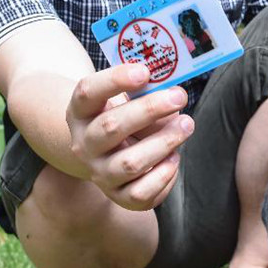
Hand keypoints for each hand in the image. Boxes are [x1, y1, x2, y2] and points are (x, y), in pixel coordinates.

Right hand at [66, 64, 194, 210]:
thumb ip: (146, 92)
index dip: (114, 80)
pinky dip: (164, 175)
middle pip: (111, 126)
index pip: (88, 93)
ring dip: (163, 142)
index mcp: (80, 112)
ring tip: (187, 125)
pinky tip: (174, 157)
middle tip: (179, 97)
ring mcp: (99, 173)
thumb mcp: (128, 99)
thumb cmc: (126, 117)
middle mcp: (84, 144)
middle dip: (150, 110)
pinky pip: (141, 193)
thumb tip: (175, 90)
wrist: (110, 155)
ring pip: (130, 163)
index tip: (144, 71)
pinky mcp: (118, 196)